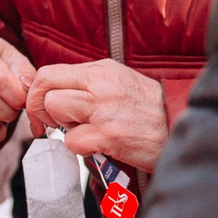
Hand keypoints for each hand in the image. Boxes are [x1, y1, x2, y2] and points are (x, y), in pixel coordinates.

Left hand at [25, 60, 169, 168]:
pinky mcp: (109, 134)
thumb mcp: (120, 82)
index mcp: (100, 69)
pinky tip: (98, 146)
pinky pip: (71, 141)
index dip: (36, 94)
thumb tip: (55, 95)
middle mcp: (100, 83)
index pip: (48, 73)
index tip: (42, 113)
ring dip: (63, 127)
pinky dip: (79, 148)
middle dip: (42, 110)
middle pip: (44, 88)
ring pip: (54, 109)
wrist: (181, 126)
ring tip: (85, 132)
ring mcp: (103, 108)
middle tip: (54, 125)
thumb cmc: (149, 110)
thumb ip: (88, 85)